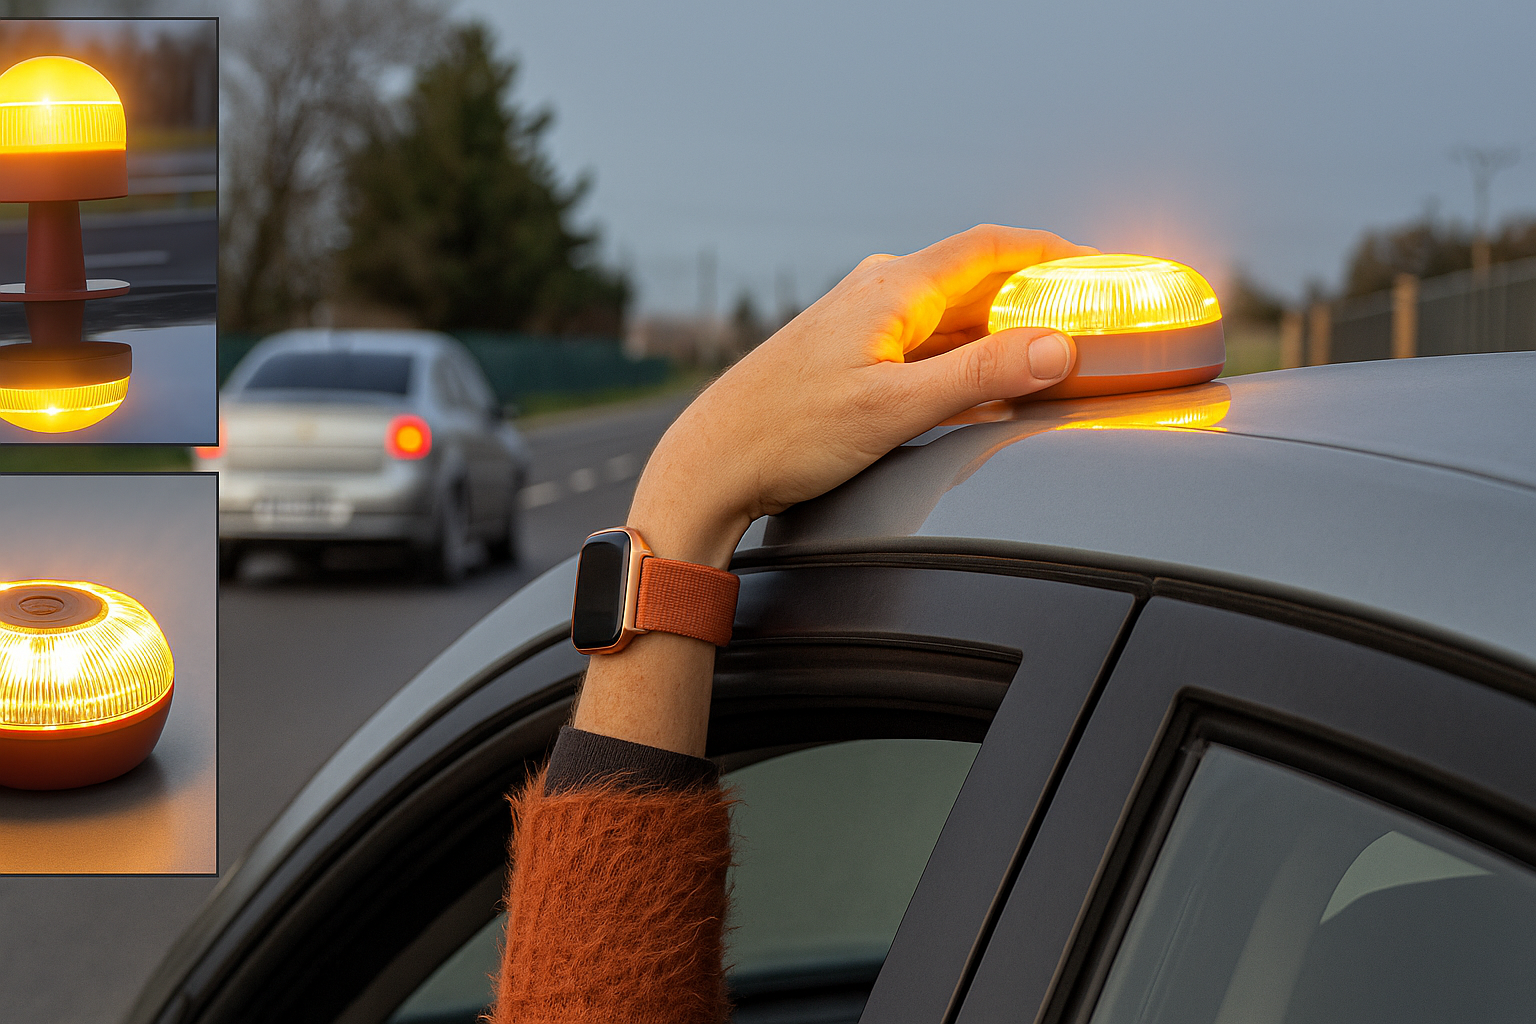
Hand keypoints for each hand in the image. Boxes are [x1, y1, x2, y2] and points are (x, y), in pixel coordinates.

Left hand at [574, 224, 1091, 754]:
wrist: (711, 465)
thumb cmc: (787, 434)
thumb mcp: (894, 409)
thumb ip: (980, 377)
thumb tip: (1055, 348)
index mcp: (890, 291)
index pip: (989, 248)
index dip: (1050, 253)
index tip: (1098, 268)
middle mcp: (876, 296)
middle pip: (976, 283)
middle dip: (1035, 300)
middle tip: (1088, 323)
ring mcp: (861, 326)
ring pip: (951, 320)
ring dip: (1000, 336)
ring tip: (1050, 360)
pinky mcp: (850, 360)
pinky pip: (926, 349)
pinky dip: (966, 363)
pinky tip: (987, 392)